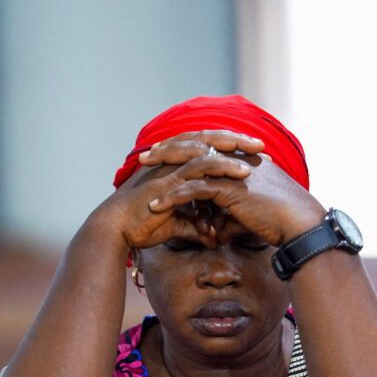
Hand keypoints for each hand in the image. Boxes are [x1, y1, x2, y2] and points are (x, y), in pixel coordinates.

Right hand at [95, 132, 262, 250]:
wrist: (116, 231)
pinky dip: (223, 168)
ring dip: (234, 150)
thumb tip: (210, 236)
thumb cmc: (140, 226)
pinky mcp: (169, 179)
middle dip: (236, 140)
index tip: (251, 152)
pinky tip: (241, 173)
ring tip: (258, 153)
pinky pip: (200, 168)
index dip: (227, 147)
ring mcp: (170, 167)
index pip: (204, 147)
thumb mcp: (174, 224)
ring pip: (207, 148)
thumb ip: (193, 225)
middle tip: (261, 144)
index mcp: (172, 164)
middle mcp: (171, 160)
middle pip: (209, 140)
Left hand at [140, 131, 324, 245]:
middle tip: (146, 156)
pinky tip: (157, 206)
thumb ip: (231, 218)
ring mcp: (233, 172)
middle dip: (169, 151)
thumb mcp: (250, 217)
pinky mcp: (229, 188)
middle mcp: (238, 159)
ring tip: (143, 176)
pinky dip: (174, 198)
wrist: (300, 225)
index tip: (166, 154)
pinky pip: (195, 190)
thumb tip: (216, 229)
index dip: (186, 149)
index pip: (209, 148)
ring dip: (165, 170)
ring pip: (191, 166)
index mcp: (244, 160)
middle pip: (195, 148)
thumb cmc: (282, 222)